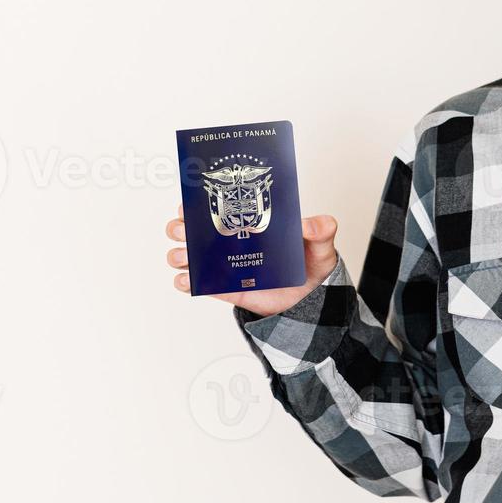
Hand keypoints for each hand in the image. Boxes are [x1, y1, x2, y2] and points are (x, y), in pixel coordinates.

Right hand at [166, 202, 340, 316]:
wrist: (309, 300)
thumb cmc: (310, 264)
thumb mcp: (320, 244)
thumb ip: (321, 230)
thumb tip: (311, 224)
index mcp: (248, 222)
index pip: (217, 206)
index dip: (197, 202)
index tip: (190, 202)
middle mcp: (230, 241)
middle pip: (193, 229)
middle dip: (180, 227)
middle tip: (184, 229)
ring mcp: (225, 265)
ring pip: (189, 256)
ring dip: (179, 254)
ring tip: (184, 256)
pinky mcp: (226, 289)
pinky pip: (200, 285)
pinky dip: (187, 282)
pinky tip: (187, 279)